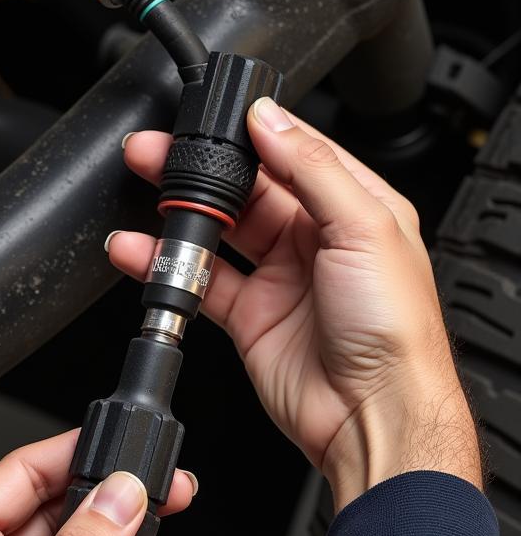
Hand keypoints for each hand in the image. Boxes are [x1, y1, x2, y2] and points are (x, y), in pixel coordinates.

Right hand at [108, 98, 481, 510]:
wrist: (372, 415)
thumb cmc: (394, 331)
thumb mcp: (364, 229)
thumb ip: (313, 168)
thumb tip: (270, 120)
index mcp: (352, 206)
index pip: (293, 153)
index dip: (250, 134)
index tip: (211, 121)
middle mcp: (315, 237)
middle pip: (244, 190)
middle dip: (199, 170)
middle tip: (157, 154)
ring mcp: (278, 275)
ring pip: (216, 232)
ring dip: (178, 216)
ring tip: (142, 199)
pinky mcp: (248, 313)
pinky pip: (198, 280)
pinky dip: (165, 266)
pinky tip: (140, 252)